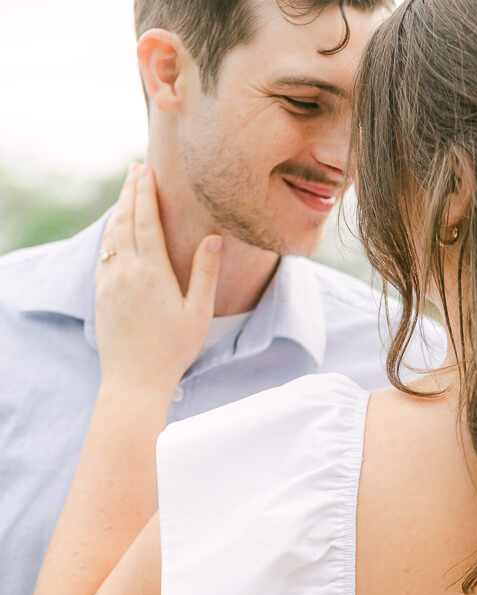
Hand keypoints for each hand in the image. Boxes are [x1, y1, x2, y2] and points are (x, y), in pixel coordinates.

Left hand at [95, 163, 221, 393]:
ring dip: (118, 210)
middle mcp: (125, 271)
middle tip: (135, 169)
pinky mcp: (101, 295)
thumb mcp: (198, 314)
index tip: (147, 170)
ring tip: (126, 193)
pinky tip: (115, 230)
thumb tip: (213, 239)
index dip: (146, 192)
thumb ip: (204, 274)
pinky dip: (109, 234)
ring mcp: (109, 282)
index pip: (146, 220)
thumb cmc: (173, 351)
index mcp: (151, 272)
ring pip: (111, 235)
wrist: (134, 381)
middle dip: (130, 192)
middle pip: (125, 220)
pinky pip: (103, 254)